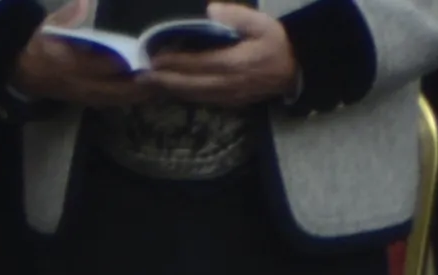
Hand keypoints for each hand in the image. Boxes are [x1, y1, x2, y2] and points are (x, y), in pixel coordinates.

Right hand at [18, 13, 149, 107]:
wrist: (17, 71)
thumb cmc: (35, 45)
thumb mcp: (47, 26)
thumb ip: (66, 16)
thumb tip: (83, 2)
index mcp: (68, 62)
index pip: (100, 65)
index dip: (124, 64)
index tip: (145, 59)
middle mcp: (76, 82)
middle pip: (113, 88)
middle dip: (137, 86)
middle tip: (159, 78)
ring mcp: (79, 93)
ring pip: (112, 98)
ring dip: (134, 96)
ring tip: (156, 89)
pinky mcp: (81, 99)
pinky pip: (106, 102)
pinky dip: (123, 99)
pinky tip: (138, 96)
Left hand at [143, 1, 301, 101]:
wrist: (296, 70)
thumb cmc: (277, 43)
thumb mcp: (263, 23)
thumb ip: (237, 16)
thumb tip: (211, 9)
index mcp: (233, 63)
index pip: (197, 64)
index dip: (174, 62)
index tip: (154, 58)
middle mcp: (227, 83)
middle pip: (189, 84)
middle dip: (164, 80)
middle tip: (141, 76)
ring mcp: (227, 96)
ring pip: (193, 95)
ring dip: (170, 90)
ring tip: (150, 84)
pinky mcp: (229, 102)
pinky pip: (201, 100)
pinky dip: (184, 95)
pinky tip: (172, 89)